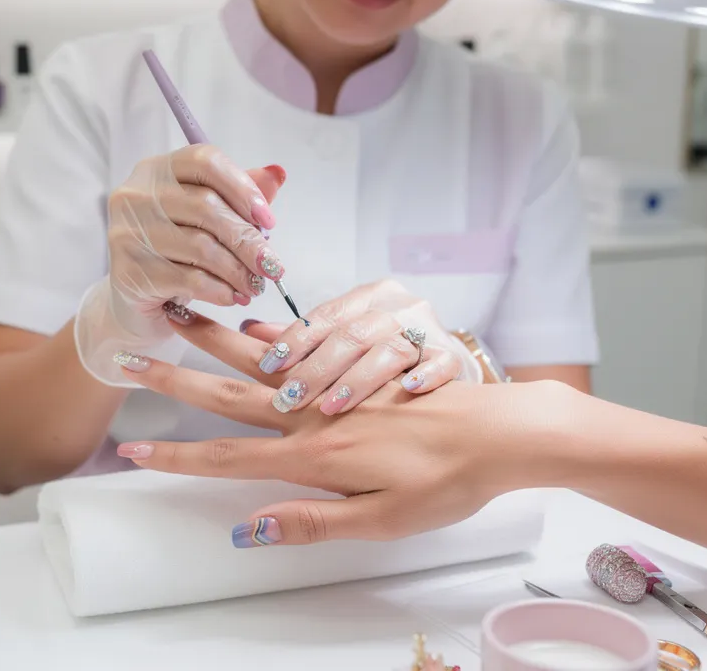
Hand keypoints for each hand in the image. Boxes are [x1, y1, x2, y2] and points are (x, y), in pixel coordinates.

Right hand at [75, 146, 285, 384]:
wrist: (133, 302)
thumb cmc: (174, 254)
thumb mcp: (208, 221)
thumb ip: (238, 196)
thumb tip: (277, 174)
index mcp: (156, 170)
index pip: (205, 161)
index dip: (243, 188)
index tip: (268, 220)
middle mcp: (134, 195)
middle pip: (206, 206)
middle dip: (247, 240)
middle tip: (272, 266)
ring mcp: (127, 233)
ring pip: (201, 246)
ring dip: (237, 271)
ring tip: (254, 286)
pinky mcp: (128, 272)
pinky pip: (189, 279)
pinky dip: (219, 290)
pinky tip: (232, 297)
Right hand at [110, 352, 555, 545]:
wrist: (503, 431)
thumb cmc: (448, 483)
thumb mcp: (382, 520)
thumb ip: (312, 520)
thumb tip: (247, 529)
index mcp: (314, 457)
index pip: (228, 459)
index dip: (177, 458)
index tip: (131, 450)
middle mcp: (314, 415)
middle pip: (229, 394)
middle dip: (174, 379)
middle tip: (129, 358)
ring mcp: (336, 386)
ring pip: (262, 360)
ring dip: (214, 340)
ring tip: (178, 314)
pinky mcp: (360, 367)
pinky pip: (306, 345)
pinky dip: (272, 337)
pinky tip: (254, 328)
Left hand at [237, 279, 478, 414]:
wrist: (457, 379)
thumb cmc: (391, 363)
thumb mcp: (349, 343)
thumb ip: (304, 340)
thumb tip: (249, 331)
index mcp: (368, 300)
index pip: (326, 316)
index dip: (295, 340)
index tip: (269, 365)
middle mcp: (398, 310)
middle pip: (352, 333)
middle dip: (317, 367)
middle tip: (290, 397)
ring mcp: (429, 333)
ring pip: (390, 348)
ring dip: (358, 378)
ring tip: (333, 405)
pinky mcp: (455, 358)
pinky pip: (441, 362)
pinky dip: (426, 375)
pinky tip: (409, 390)